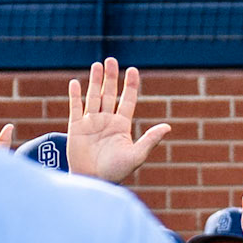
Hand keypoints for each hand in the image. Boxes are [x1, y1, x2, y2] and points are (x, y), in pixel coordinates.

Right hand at [66, 57, 171, 185]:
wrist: (93, 182)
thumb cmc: (116, 172)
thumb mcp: (136, 156)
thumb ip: (150, 140)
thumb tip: (168, 127)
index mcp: (121, 126)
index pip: (127, 100)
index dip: (130, 85)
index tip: (133, 70)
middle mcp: (106, 121)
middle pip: (110, 94)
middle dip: (111, 77)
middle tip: (111, 60)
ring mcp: (91, 123)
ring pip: (93, 96)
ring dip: (95, 81)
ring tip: (97, 65)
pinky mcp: (76, 128)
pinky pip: (75, 108)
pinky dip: (75, 95)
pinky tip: (75, 83)